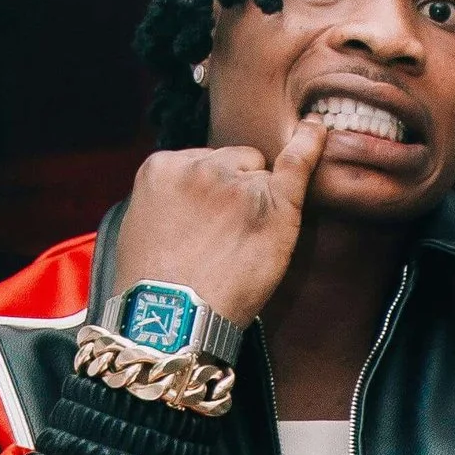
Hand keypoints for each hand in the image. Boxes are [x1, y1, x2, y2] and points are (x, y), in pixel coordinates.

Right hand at [117, 115, 328, 327]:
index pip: (200, 163)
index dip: (206, 195)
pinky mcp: (272, 204)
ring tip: (238, 248)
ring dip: (258, 202)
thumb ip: (167, 198)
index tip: (200, 226)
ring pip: (260, 174)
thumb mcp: (138, 227)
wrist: (170, 323)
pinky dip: (309, 145)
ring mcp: (237, 182)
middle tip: (220, 242)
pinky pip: (297, 163)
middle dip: (233, 191)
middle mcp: (199, 166)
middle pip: (234, 162)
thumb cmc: (153, 289)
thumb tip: (190, 192)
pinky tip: (316, 132)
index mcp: (161, 167)